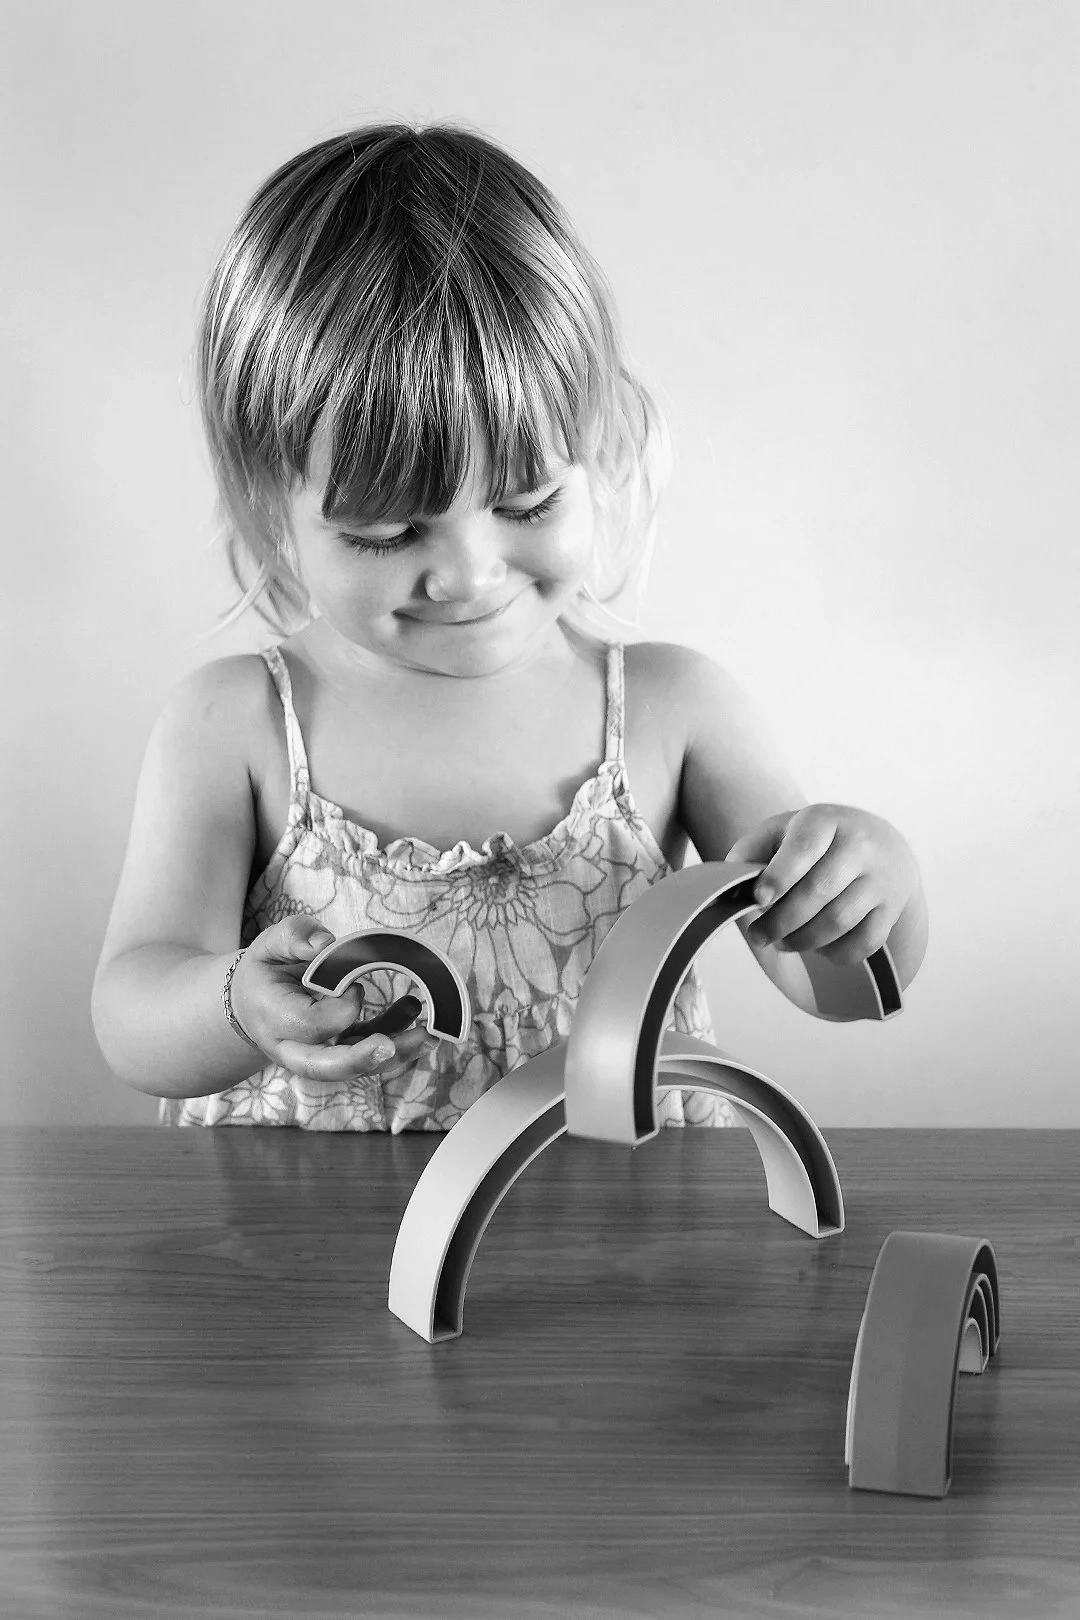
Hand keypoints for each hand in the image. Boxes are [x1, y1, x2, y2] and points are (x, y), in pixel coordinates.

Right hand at [228, 916, 432, 1081]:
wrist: (253, 1005)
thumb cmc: (266, 972)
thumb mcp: (269, 945)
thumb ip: (294, 936)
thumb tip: (325, 943)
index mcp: (274, 1019)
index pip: (311, 1025)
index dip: (340, 1006)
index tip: (354, 984)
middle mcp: (294, 1048)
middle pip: (326, 1067)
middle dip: (361, 1060)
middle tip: (391, 1046)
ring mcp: (319, 1056)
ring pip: (356, 1068)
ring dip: (395, 1054)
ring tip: (427, 1033)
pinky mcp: (341, 1053)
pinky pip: (370, 1053)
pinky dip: (397, 1040)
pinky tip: (417, 1018)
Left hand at [726, 804, 920, 966]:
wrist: (881, 845)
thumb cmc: (816, 841)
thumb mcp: (782, 831)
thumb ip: (750, 851)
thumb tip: (730, 884)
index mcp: (824, 821)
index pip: (803, 849)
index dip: (779, 877)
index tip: (758, 900)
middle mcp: (859, 845)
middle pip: (818, 892)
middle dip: (781, 921)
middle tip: (758, 936)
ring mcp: (880, 877)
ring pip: (839, 920)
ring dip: (803, 940)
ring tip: (782, 943)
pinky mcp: (891, 908)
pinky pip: (865, 942)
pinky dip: (836, 953)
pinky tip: (818, 947)